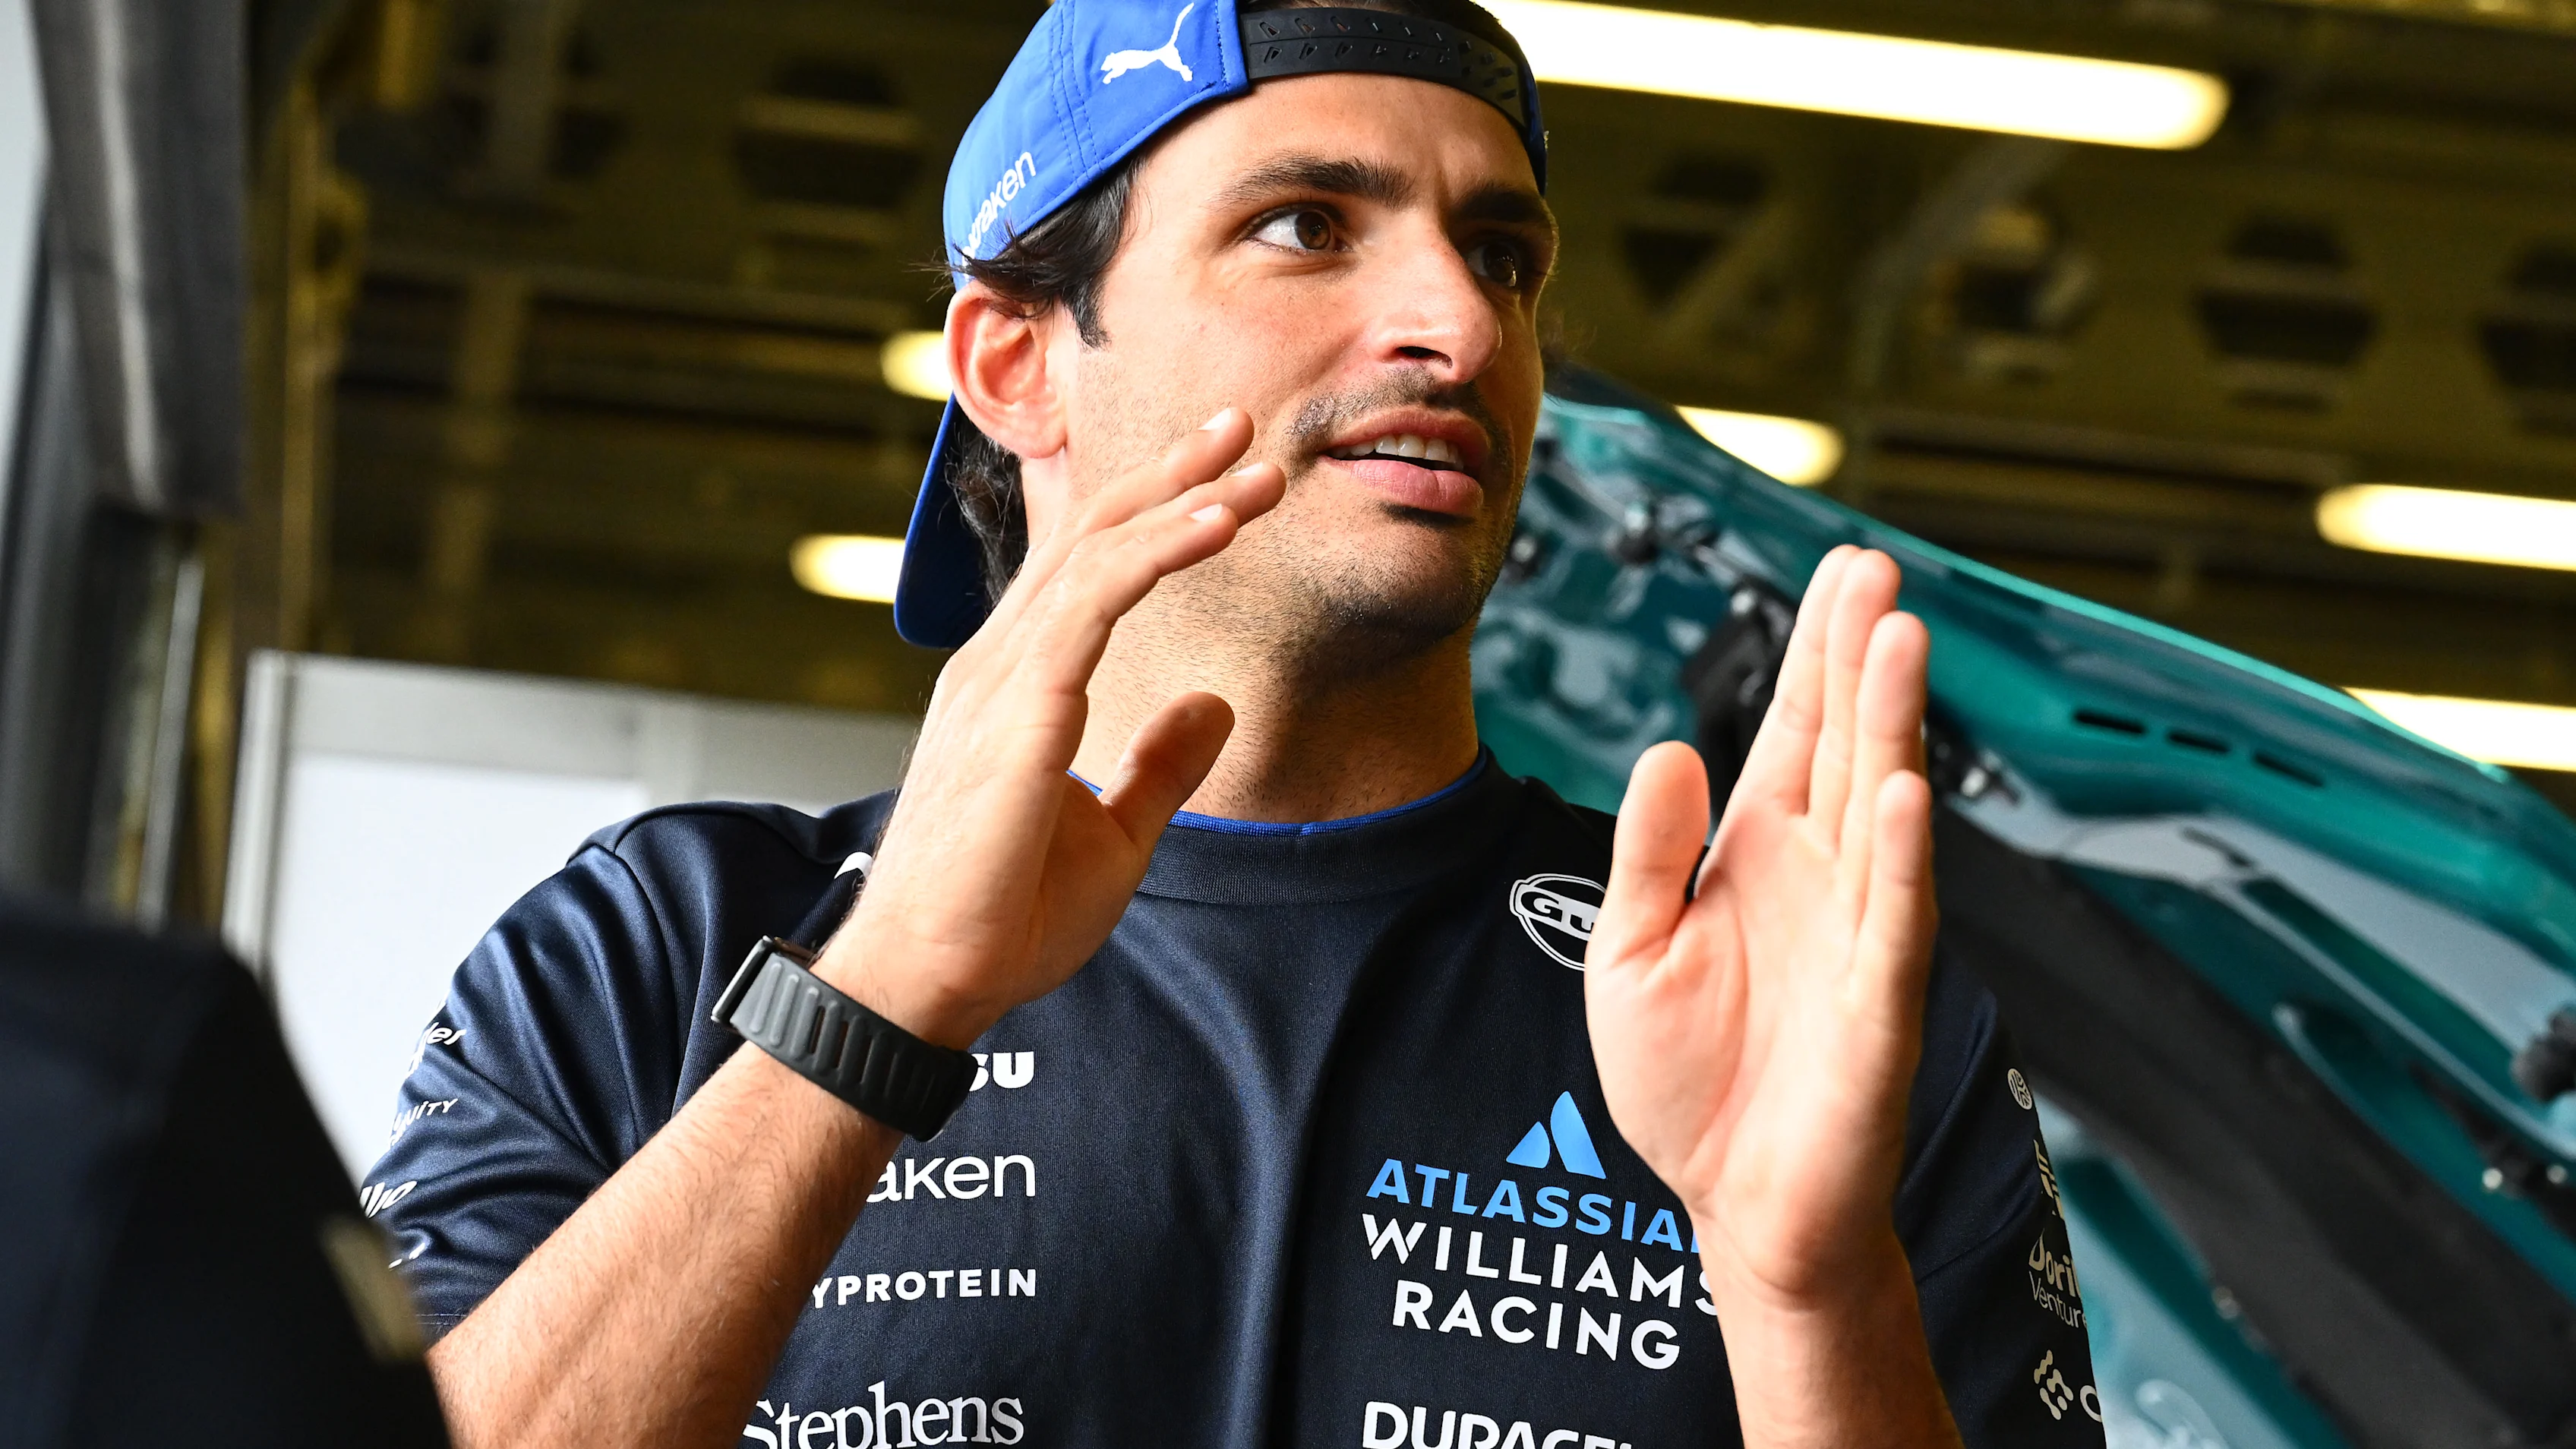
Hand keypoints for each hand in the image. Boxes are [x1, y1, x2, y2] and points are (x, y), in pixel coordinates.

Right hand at [816, 409, 1285, 1046]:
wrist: (928, 980)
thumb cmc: (1001, 920)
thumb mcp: (1114, 836)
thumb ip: (1160, 764)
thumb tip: (1215, 703)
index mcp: (1018, 685)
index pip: (1091, 571)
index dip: (1158, 514)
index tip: (1228, 477)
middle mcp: (1002, 662)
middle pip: (1092, 538)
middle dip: (1171, 475)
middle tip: (1243, 427)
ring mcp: (1001, 677)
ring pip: (1098, 553)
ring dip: (1183, 501)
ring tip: (1256, 466)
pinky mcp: (1017, 706)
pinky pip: (1094, 602)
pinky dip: (1160, 552)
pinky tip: (1217, 522)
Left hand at [1585, 546, 1936, 1309]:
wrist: (1735, 1204)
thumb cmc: (1688, 1086)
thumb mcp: (1629, 954)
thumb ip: (1645, 853)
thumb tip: (1668, 751)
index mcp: (1758, 857)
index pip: (1794, 732)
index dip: (1816, 653)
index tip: (1840, 575)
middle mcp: (1820, 878)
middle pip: (1847, 744)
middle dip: (1861, 657)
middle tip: (1877, 571)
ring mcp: (1858, 932)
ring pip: (1883, 807)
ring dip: (1892, 724)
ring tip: (1898, 639)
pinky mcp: (1879, 1001)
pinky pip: (1895, 914)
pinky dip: (1903, 852)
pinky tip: (1904, 787)